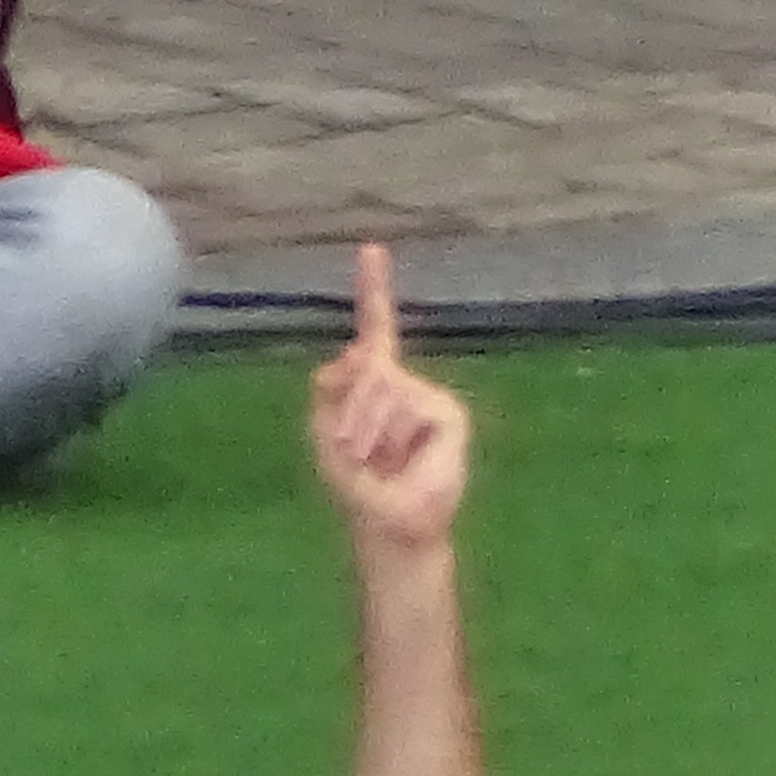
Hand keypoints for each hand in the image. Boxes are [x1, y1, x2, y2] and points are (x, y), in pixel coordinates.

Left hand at [308, 244, 468, 553]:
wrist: (391, 526)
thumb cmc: (357, 486)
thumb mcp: (325, 432)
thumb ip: (330, 387)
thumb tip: (361, 353)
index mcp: (375, 384)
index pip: (376, 330)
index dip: (374, 290)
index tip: (371, 249)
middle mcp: (405, 384)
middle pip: (366, 366)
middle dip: (347, 410)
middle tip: (354, 452)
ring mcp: (429, 399)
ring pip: (384, 387)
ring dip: (365, 428)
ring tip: (373, 461)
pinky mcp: (450, 416)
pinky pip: (409, 406)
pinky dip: (391, 434)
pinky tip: (401, 459)